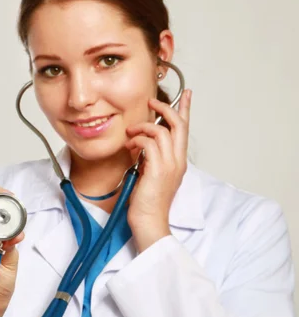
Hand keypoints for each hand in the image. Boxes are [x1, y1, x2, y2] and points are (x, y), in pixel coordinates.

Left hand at [124, 89, 191, 249]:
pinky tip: (130, 146)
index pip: (185, 131)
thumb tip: (142, 144)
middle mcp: (178, 161)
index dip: (185, 110)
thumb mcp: (151, 175)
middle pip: (179, 124)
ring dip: (144, 127)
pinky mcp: (158, 170)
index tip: (186, 94)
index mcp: (178, 162)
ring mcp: (170, 165)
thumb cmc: (147, 204)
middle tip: (151, 102)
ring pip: (162, 131)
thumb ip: (151, 159)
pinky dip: (137, 141)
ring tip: (131, 133)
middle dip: (165, 108)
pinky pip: (149, 144)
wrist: (149, 222)